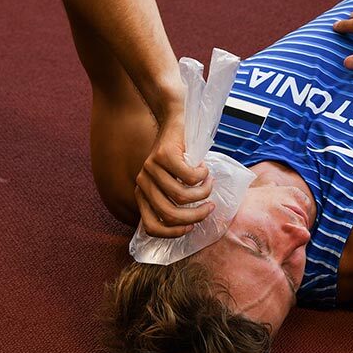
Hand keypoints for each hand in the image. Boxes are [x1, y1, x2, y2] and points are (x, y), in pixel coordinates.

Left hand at [134, 113, 215, 237]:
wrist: (175, 120)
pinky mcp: (164, 155)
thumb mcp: (171, 181)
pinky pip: (190, 177)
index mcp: (142, 194)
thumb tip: (189, 225)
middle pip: (169, 214)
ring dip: (203, 193)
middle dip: (196, 216)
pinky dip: (203, 176)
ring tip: (209, 183)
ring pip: (182, 196)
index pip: (151, 227)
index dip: (173, 232)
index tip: (192, 226)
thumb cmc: (179, 155)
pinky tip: (204, 168)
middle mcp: (143, 183)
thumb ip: (173, 201)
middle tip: (210, 207)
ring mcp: (151, 168)